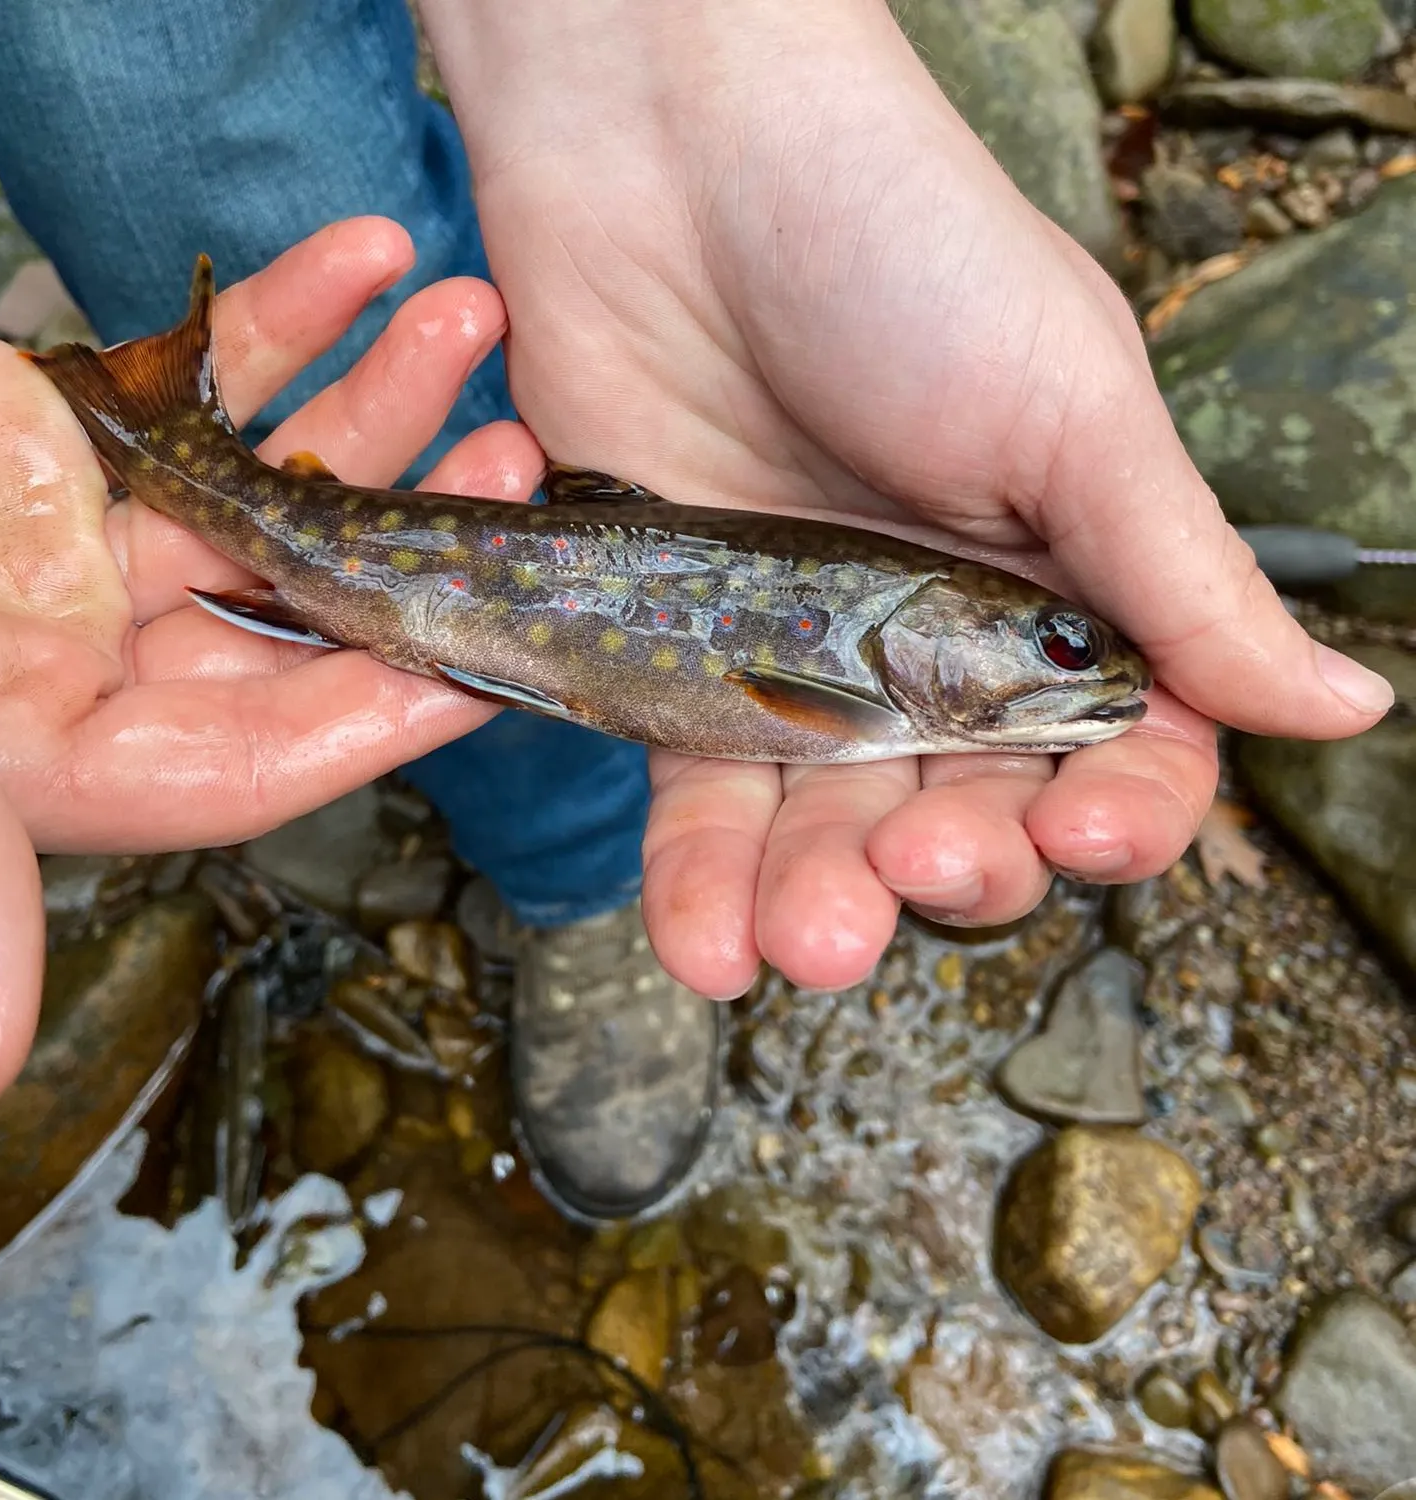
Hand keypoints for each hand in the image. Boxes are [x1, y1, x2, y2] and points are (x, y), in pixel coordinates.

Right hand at [0, 219, 532, 1125]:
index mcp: (19, 748)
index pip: (246, 760)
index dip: (377, 714)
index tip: (494, 654)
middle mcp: (62, 652)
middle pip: (287, 613)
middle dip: (410, 531)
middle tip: (516, 460)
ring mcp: (67, 535)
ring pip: (267, 484)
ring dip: (376, 403)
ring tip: (470, 320)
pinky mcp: (56, 423)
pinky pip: (196, 376)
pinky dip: (278, 317)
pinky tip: (365, 260)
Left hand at [419, 0, 1392, 998]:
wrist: (670, 154)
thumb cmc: (898, 247)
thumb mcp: (1069, 403)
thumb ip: (1181, 575)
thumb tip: (1344, 709)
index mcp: (1056, 588)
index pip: (1113, 752)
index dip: (1111, 814)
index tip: (1085, 833)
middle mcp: (933, 643)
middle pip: (959, 814)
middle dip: (947, 870)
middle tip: (911, 876)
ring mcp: (799, 659)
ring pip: (821, 828)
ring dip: (815, 905)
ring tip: (797, 949)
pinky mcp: (676, 657)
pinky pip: (693, 792)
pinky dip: (699, 877)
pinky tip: (708, 947)